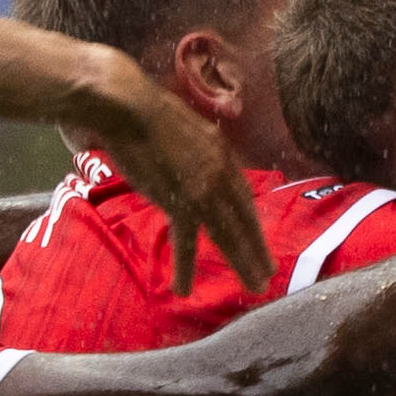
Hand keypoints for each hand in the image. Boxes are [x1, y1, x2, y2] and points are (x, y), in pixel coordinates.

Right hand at [67, 48, 275, 296]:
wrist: (128, 107)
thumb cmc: (145, 111)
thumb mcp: (185, 128)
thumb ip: (194, 150)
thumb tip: (189, 161)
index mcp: (221, 154)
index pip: (242, 195)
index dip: (250, 220)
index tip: (258, 238)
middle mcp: (220, 173)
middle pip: (244, 219)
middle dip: (257, 248)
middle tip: (267, 272)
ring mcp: (203, 190)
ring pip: (228, 235)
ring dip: (242, 263)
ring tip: (254, 286)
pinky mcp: (179, 202)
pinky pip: (185, 242)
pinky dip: (185, 267)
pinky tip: (184, 288)